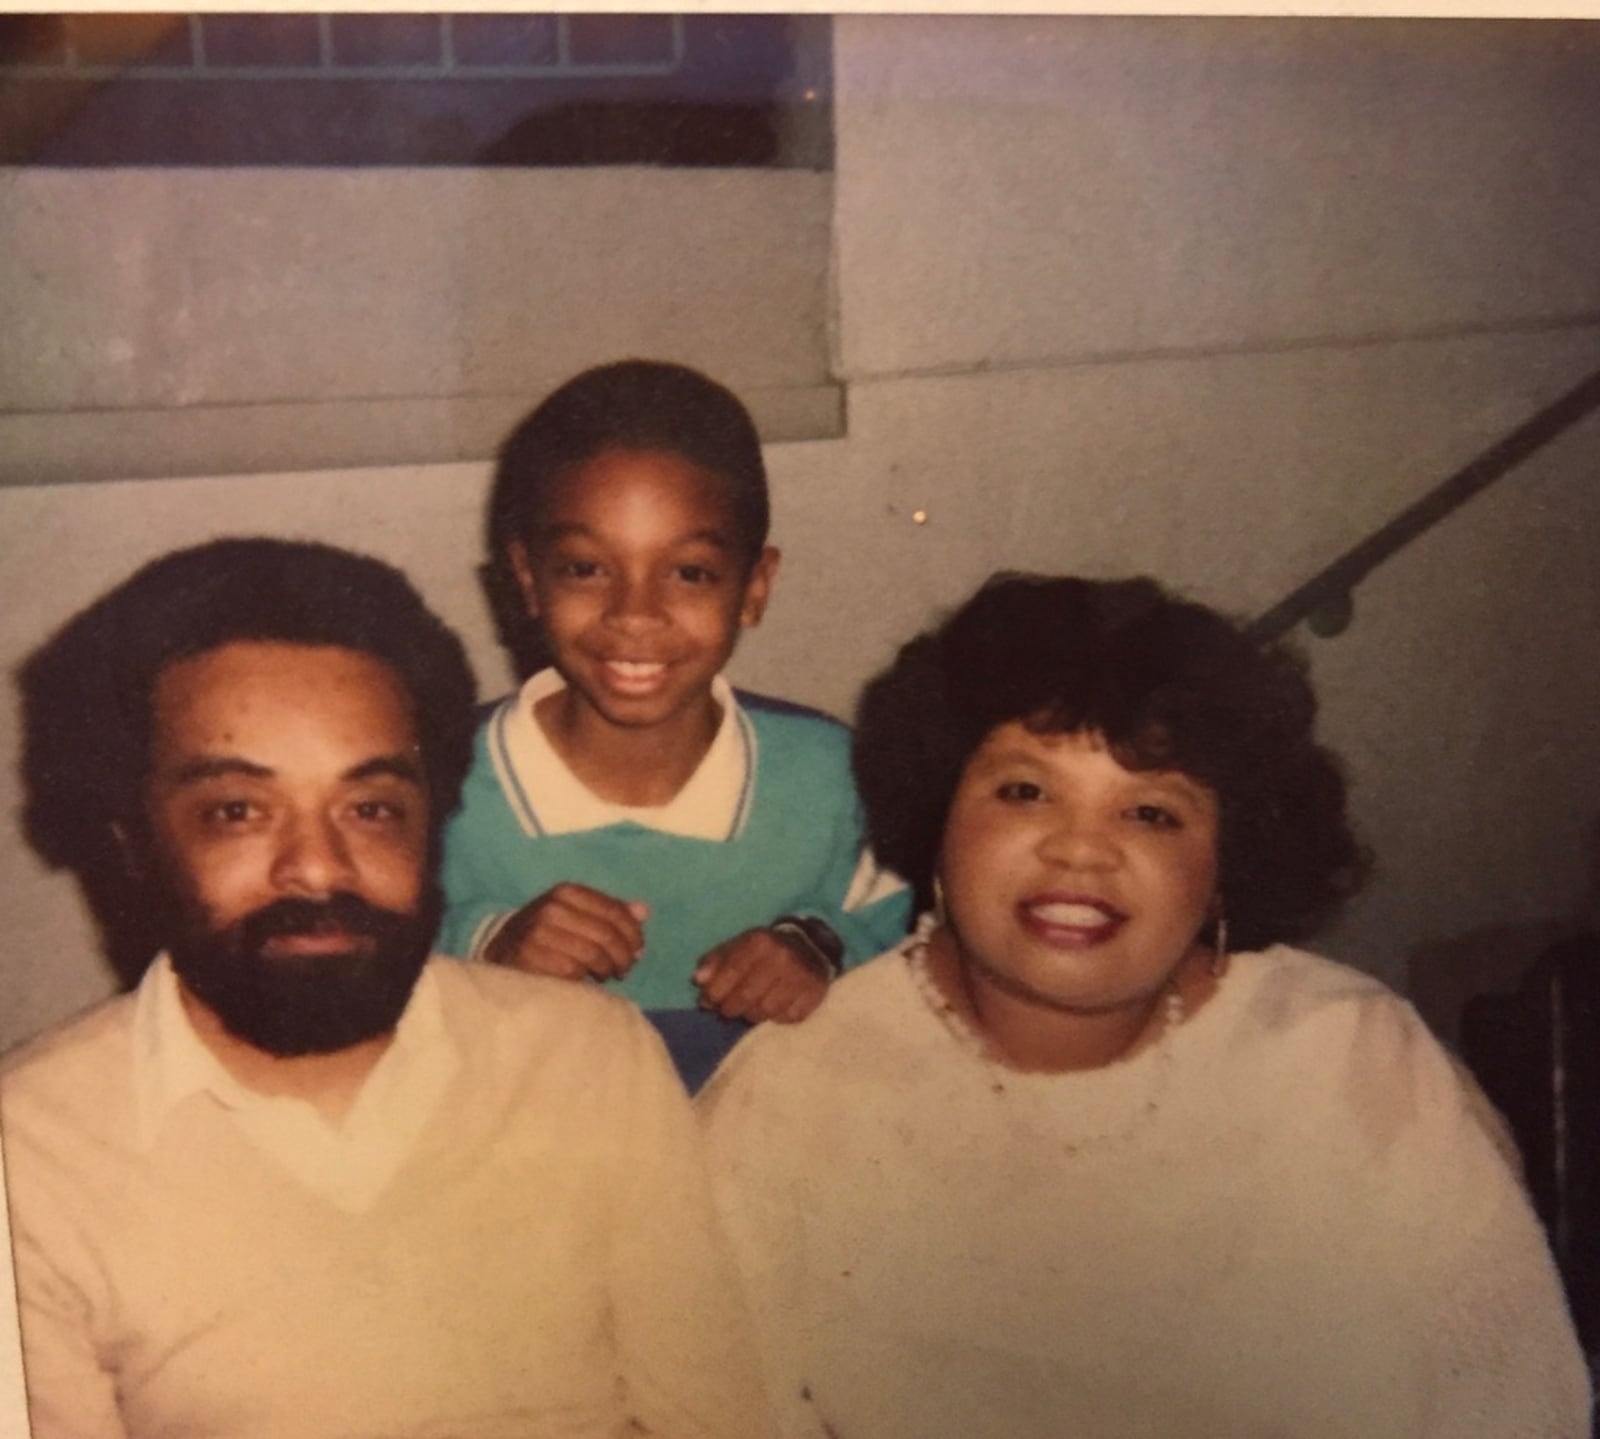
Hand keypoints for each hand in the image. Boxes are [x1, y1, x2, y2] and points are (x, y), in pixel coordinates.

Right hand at [485, 883, 648, 981]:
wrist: (499, 950)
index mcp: (567, 892)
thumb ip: (610, 913)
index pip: (614, 912)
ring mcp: (537, 933)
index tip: (638, 951)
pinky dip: (584, 980)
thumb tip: (644, 911)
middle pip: (606, 934)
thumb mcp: (577, 915)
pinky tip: (584, 982)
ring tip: (606, 974)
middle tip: (624, 969)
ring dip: (606, 969)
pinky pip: (571, 972)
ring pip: (592, 954)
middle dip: (623, 955)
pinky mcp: (528, 958)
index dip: (633, 934)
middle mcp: (552, 908)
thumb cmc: (548, 934)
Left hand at [693, 928, 829, 1023]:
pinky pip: (787, 1018)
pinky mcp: (814, 994)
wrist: (809, 946)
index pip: (731, 972)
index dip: (715, 992)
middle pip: (746, 997)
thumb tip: (698, 980)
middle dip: (731, 1009)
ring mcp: (800, 976)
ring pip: (766, 1011)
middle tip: (728, 1010)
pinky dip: (777, 1017)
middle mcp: (782, 957)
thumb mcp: (737, 947)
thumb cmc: (764, 951)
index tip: (708, 1002)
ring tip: (752, 1007)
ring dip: (753, 1015)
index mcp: (759, 941)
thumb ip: (715, 962)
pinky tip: (775, 1006)